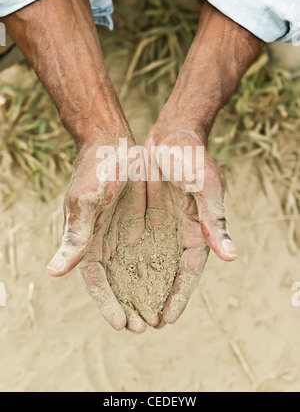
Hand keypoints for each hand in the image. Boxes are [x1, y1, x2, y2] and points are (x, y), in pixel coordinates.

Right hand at [47, 137, 147, 332]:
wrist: (114, 144)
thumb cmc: (94, 170)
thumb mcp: (85, 201)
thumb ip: (76, 236)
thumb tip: (54, 272)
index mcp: (87, 242)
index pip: (96, 282)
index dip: (108, 304)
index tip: (122, 324)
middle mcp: (107, 243)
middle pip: (120, 283)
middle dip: (132, 306)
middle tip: (147, 327)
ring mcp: (126, 235)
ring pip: (138, 272)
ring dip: (148, 293)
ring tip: (162, 316)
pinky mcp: (144, 224)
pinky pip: (154, 251)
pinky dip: (161, 269)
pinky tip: (172, 283)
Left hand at [143, 2, 263, 324]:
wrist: (171, 134)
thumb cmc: (193, 158)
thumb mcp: (206, 187)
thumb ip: (215, 221)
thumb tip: (231, 256)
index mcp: (199, 231)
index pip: (190, 273)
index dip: (180, 296)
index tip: (167, 319)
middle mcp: (179, 233)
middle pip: (167, 274)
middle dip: (156, 299)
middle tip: (143, 325)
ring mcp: (161, 226)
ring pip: (149, 263)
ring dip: (139, 286)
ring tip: (127, 311)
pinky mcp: (144, 216)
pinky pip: (134, 244)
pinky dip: (127, 262)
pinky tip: (115, 278)